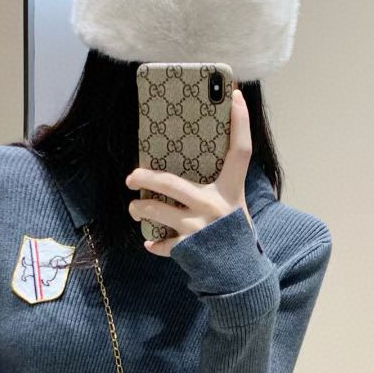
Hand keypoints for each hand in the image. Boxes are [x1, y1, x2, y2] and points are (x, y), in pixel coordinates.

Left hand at [125, 82, 254, 256]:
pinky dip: (154, 243)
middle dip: (145, 177)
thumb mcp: (236, 207)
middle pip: (170, 183)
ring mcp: (198, 228)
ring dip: (139, 208)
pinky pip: (161, 243)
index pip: (241, 150)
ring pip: (156, 211)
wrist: (241, 276)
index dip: (240, 122)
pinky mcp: (188, 248)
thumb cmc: (236, 235)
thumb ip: (222, 188)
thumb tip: (198, 165)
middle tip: (132, 176)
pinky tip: (150, 242)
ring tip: (134, 207)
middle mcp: (214, 206)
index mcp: (231, 190)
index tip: (236, 96)